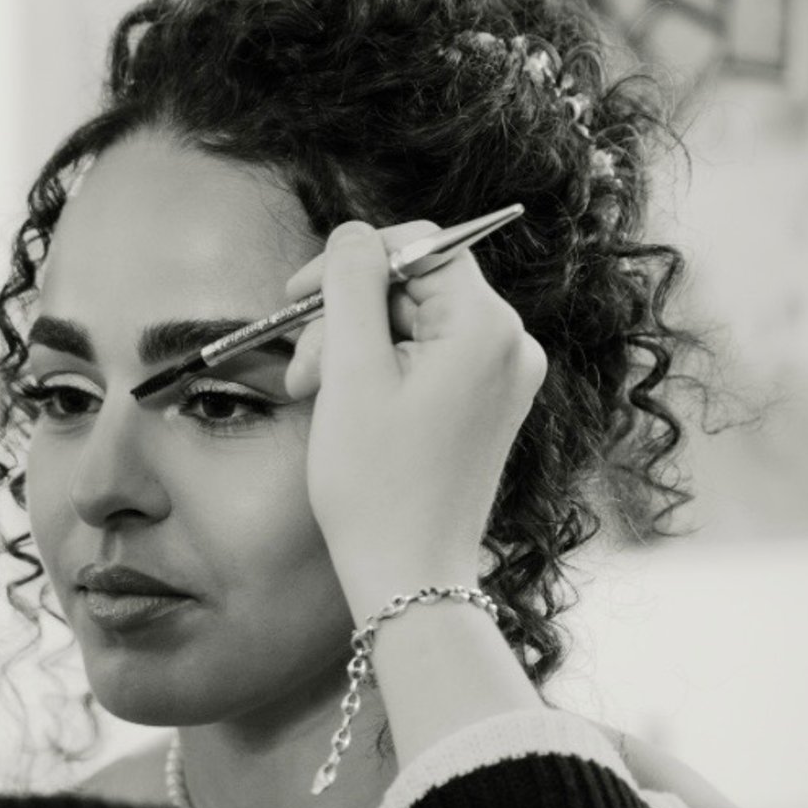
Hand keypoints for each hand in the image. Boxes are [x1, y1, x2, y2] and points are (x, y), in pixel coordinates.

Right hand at [282, 220, 544, 616]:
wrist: (408, 573)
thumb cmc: (377, 483)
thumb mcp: (351, 373)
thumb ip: (351, 286)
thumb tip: (354, 234)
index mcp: (487, 328)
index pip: (419, 247)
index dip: (351, 263)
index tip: (298, 296)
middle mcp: (510, 346)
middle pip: (412, 289)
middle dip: (345, 321)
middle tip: (302, 375)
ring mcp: (502, 378)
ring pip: (412, 326)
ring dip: (354, 352)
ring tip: (317, 399)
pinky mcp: (486, 406)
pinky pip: (427, 361)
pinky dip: (380, 375)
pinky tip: (348, 410)